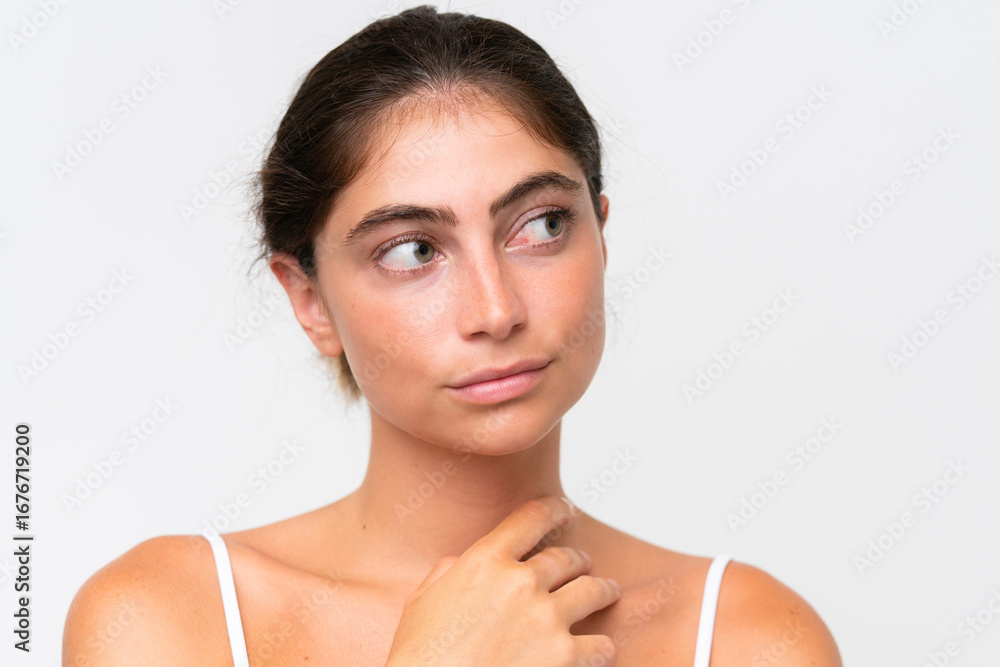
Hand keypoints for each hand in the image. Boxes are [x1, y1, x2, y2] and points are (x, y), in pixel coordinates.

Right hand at [384, 495, 620, 665]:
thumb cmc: (420, 657)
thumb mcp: (422, 602)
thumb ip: (448, 572)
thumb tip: (460, 563)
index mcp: (485, 562)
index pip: (531, 518)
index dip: (554, 509)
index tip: (565, 509)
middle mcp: (521, 582)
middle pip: (566, 558)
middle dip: (577, 560)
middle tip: (583, 563)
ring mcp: (546, 619)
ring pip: (593, 591)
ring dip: (602, 590)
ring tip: (607, 592)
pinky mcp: (564, 657)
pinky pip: (601, 645)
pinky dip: (601, 647)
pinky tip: (600, 647)